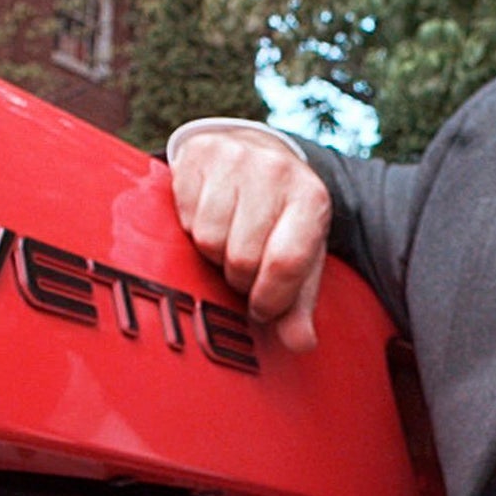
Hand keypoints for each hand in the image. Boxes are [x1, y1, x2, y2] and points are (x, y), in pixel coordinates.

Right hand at [169, 126, 331, 352]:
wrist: (254, 154)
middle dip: (239, 276)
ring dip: (214, 253)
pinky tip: (208, 216)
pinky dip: (192, 228)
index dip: (268, 298)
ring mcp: (236, 157)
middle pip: (242, 256)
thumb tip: (299, 343)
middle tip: (243, 268)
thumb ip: (298, 305)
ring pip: (209, 239)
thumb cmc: (278, 218)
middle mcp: (277, 170)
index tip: (261, 308)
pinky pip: (184, 216)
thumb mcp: (299, 257)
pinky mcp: (198, 152)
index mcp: (312, 199)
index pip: (286, 263)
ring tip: (228, 242)